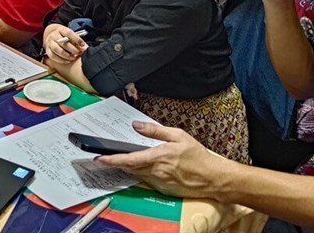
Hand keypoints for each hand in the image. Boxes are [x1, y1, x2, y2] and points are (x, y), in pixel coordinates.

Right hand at [42, 24, 86, 63]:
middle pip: (63, 43)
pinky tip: (67, 61)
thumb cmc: (63, 36)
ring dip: (66, 55)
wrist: (52, 35)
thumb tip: (83, 47)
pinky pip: (53, 56)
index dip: (76, 39)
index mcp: (60, 29)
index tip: (83, 45)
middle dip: (72, 49)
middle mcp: (53, 35)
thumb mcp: (69, 34)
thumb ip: (75, 39)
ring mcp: (49, 42)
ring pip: (57, 50)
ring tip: (73, 57)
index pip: (69, 33)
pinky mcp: (47, 50)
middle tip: (79, 53)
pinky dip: (60, 60)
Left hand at [97, 122, 226, 199]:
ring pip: (137, 173)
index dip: (112, 160)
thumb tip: (136, 125)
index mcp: (158, 158)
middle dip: (116, 162)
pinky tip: (142, 165)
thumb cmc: (199, 157)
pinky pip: (147, 179)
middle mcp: (156, 172)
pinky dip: (141, 171)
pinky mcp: (163, 188)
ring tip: (121, 158)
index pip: (129, 159)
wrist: (214, 179)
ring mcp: (160, 182)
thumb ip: (155, 131)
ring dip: (128, 166)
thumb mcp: (178, 136)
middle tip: (105, 155)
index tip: (99, 158)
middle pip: (129, 167)